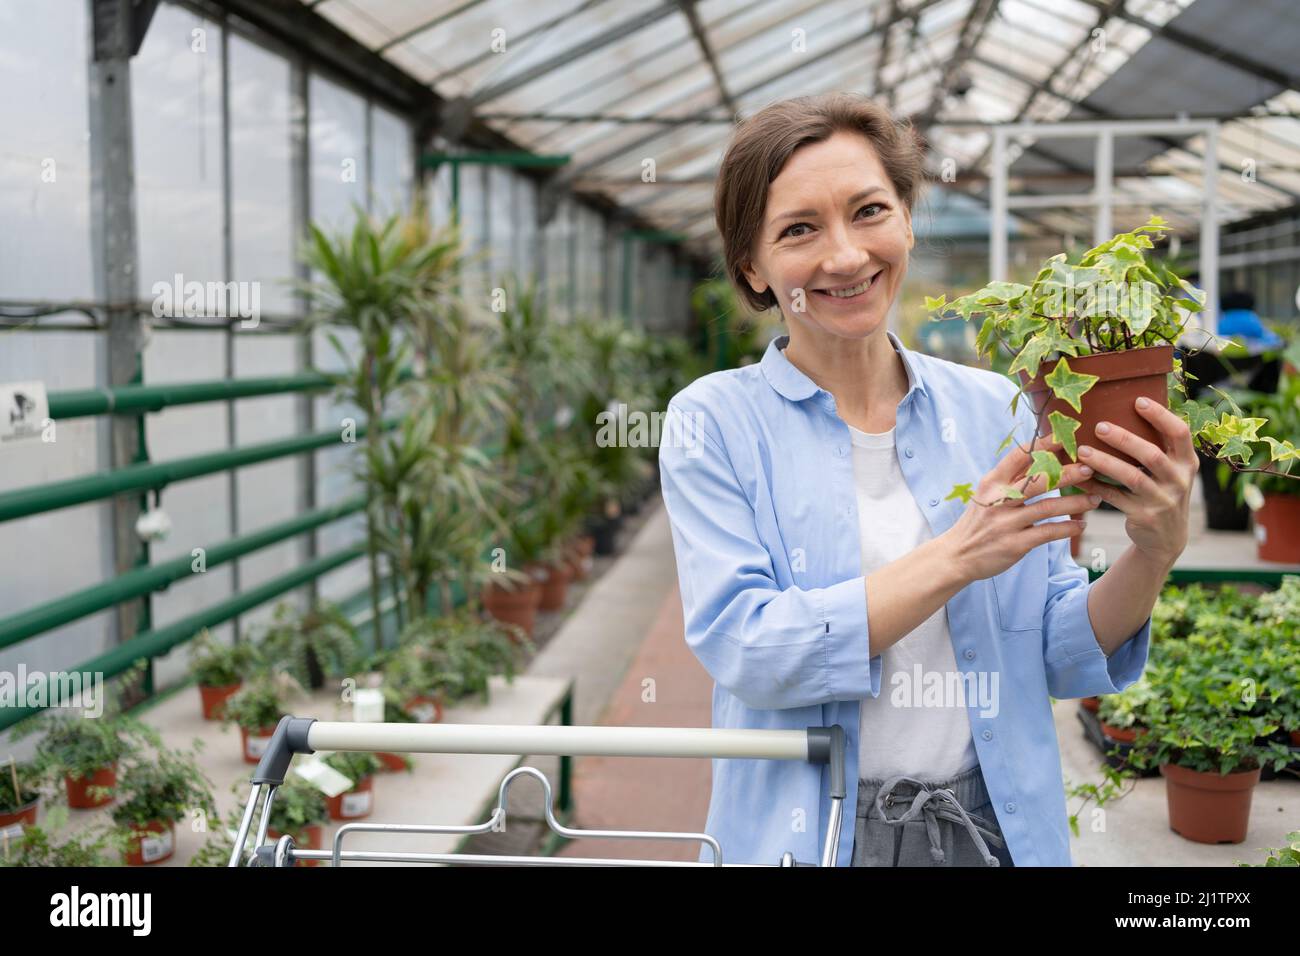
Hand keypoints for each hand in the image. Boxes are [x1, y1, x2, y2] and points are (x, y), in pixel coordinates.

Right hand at [942, 434, 1099, 581]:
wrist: (957, 555)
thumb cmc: (978, 521)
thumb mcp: (986, 495)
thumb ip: (1010, 478)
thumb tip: (1040, 456)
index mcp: (992, 483)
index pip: (1020, 456)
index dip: (1044, 444)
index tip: (1066, 436)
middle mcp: (999, 500)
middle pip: (1039, 480)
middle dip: (1068, 473)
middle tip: (1090, 468)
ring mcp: (1007, 522)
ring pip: (1048, 507)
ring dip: (1076, 502)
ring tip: (1095, 498)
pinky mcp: (1015, 544)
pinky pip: (1048, 532)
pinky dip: (1067, 528)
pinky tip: (1080, 525)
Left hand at [1074, 397, 1196, 569]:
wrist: (1166, 539)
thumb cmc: (1162, 492)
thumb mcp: (1171, 470)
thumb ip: (1158, 446)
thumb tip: (1124, 408)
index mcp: (1187, 462)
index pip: (1180, 433)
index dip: (1161, 416)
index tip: (1138, 401)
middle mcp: (1179, 480)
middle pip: (1152, 455)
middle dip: (1124, 439)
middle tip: (1099, 426)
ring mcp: (1163, 500)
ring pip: (1132, 477)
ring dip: (1104, 462)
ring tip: (1081, 451)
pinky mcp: (1144, 516)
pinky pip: (1114, 498)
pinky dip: (1094, 486)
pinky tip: (1077, 477)